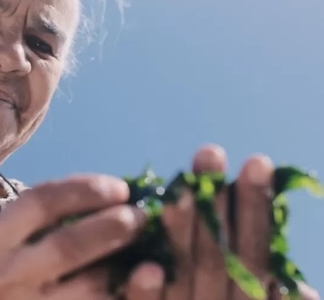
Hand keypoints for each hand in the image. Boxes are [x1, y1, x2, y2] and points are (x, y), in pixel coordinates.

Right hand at [0, 174, 146, 299]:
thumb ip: (32, 222)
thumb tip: (101, 197)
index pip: (40, 202)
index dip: (86, 190)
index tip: (120, 188)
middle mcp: (4, 279)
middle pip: (68, 246)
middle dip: (113, 226)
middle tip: (140, 217)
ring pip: (89, 289)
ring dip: (123, 267)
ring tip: (144, 252)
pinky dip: (122, 295)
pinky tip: (134, 283)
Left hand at [124, 145, 319, 299]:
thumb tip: (295, 288)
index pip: (255, 253)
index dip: (257, 209)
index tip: (257, 162)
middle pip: (219, 256)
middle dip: (216, 206)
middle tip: (209, 154)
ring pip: (185, 279)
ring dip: (182, 237)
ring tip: (180, 187)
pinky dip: (145, 299)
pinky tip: (145, 268)